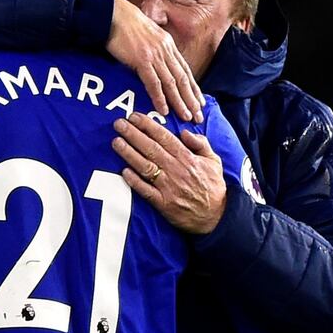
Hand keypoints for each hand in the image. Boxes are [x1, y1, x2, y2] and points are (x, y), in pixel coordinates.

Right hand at [106, 0, 203, 122]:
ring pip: (172, 83)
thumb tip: (158, 64)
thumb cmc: (126, 25)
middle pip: (182, 79)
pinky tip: (164, 110)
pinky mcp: (142, 60)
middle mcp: (165, 50)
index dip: (193, 88)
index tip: (199, 102)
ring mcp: (155, 55)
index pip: (185, 70)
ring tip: (186, 117)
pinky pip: (154, 83)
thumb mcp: (148, 35)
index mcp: (168, 44)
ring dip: (180, 102)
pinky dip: (160, 98)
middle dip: (192, 99)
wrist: (114, 14)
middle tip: (198, 116)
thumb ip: (156, 49)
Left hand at [112, 112, 226, 233]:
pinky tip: (123, 171)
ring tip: (116, 142)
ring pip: (145, 166)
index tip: (134, 116)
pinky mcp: (163, 203)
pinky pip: (145, 190)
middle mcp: (175, 169)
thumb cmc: (213, 187)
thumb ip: (200, 143)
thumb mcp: (214, 160)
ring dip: (129, 153)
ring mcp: (168, 187)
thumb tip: (184, 132)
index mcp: (187, 158)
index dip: (147, 125)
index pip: (164, 137)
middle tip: (118, 124)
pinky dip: (134, 181)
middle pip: (150, 148)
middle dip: (133, 134)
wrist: (217, 216)